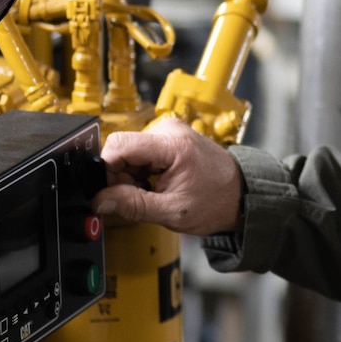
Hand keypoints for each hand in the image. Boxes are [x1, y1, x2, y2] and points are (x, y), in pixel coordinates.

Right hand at [93, 116, 244, 235]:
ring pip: (128, 152)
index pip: (119, 145)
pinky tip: (156, 184)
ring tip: (153, 192)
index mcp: (173, 144)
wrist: (239, 194)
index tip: (112, 192)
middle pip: (121, 148)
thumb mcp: (172, 212)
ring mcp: (169, 131)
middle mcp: (170, 129)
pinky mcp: (168, 137)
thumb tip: (101, 200)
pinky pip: (139, 152)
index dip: (108, 171)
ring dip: (131, 176)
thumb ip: (133, 206)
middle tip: (139, 197)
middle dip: (121, 177)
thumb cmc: (216, 201)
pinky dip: (140, 172)